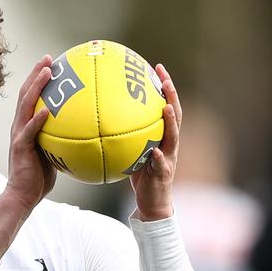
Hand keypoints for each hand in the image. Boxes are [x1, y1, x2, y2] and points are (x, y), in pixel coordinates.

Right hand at [5, 55, 56, 209]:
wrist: (23, 196)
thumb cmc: (39, 178)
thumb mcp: (54, 154)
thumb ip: (62, 140)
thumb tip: (85, 133)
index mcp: (27, 126)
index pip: (32, 97)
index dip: (39, 79)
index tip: (51, 64)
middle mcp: (20, 126)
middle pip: (26, 93)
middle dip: (36, 74)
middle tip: (48, 58)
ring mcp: (19, 135)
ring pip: (25, 105)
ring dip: (36, 87)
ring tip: (46, 72)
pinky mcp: (20, 147)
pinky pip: (29, 131)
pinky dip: (37, 120)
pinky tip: (46, 111)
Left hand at [129, 63, 182, 220]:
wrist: (152, 204)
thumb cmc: (139, 175)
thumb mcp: (129, 150)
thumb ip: (121, 134)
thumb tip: (97, 115)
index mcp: (161, 135)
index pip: (165, 105)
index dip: (163, 86)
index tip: (156, 66)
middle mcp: (169, 143)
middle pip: (174, 114)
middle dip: (172, 95)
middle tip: (165, 78)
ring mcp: (169, 158)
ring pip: (173, 136)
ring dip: (170, 122)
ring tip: (165, 107)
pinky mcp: (163, 174)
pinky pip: (161, 164)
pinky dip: (158, 157)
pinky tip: (154, 151)